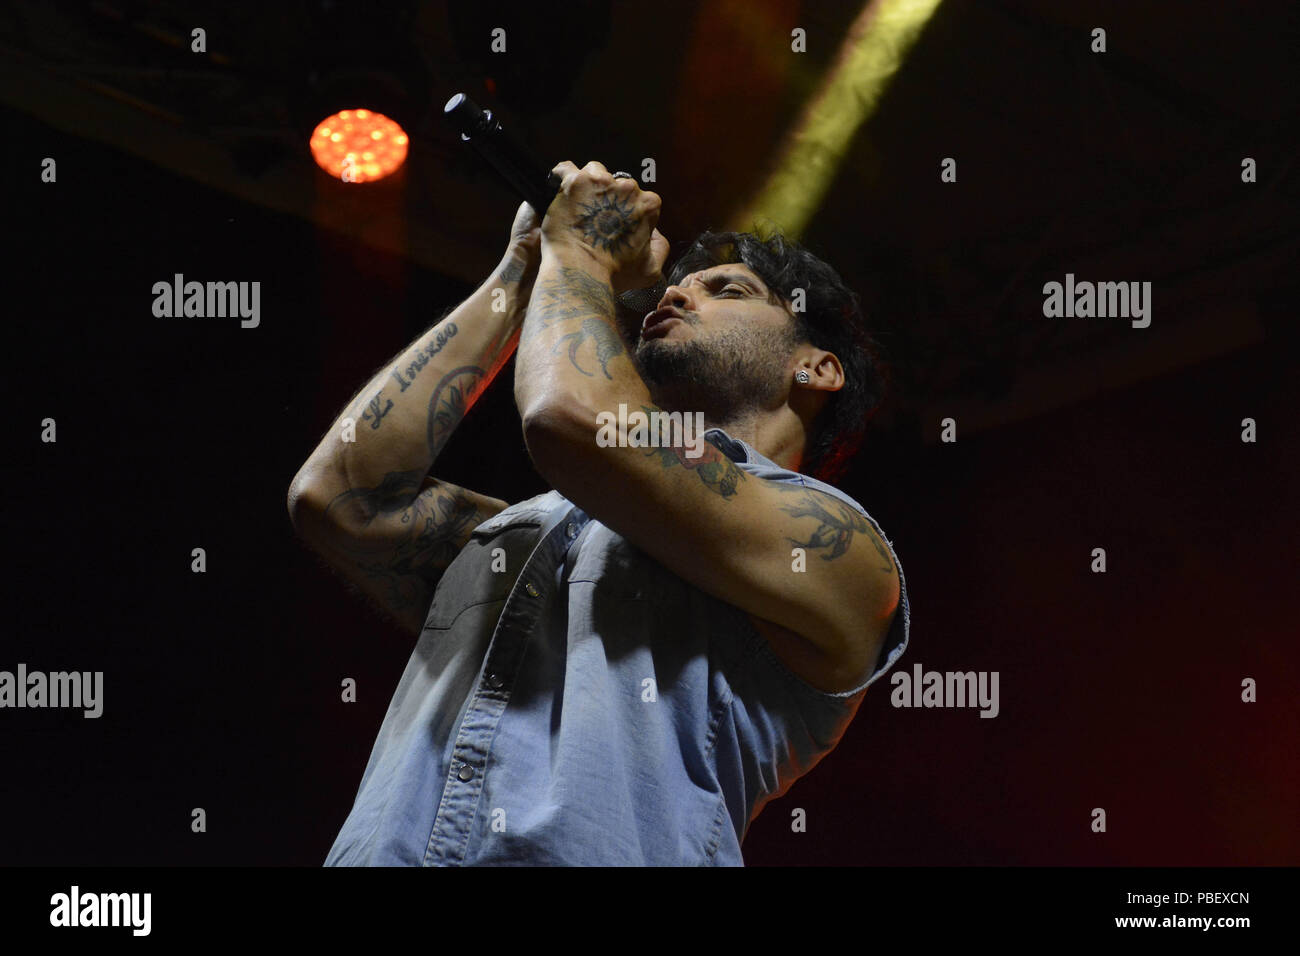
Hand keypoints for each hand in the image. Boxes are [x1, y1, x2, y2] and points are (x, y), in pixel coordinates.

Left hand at [542, 160, 665, 292]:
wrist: (580, 274)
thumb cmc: (613, 274)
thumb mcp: (651, 269)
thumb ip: (660, 247)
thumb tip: (653, 231)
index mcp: (648, 205)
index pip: (640, 199)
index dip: (627, 212)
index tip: (614, 224)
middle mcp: (627, 188)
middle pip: (617, 184)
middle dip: (607, 198)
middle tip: (594, 220)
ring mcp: (600, 182)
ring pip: (594, 173)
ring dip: (588, 186)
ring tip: (578, 207)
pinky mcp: (574, 182)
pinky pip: (565, 169)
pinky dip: (562, 177)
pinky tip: (560, 192)